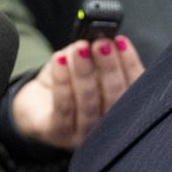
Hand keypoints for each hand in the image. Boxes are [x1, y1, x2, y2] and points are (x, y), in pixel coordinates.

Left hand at [12, 34, 142, 149]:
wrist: (38, 104)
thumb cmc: (69, 82)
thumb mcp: (87, 64)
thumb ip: (97, 52)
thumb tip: (100, 37)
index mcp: (122, 109)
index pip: (134, 88)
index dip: (130, 64)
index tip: (122, 42)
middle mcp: (107, 127)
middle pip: (113, 98)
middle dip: (109, 68)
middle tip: (102, 44)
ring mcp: (83, 134)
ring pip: (88, 102)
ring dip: (85, 72)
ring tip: (80, 48)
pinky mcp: (57, 133)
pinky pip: (63, 106)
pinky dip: (62, 80)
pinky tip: (60, 60)